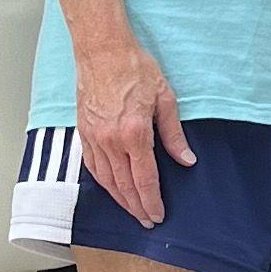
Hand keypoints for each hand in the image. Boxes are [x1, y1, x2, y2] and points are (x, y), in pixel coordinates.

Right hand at [73, 30, 191, 232]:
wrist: (103, 50)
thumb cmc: (135, 68)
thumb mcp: (166, 99)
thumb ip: (174, 134)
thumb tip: (186, 160)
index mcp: (135, 134)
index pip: (144, 179)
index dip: (152, 201)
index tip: (157, 215)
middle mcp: (111, 140)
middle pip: (124, 185)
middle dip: (137, 207)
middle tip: (146, 221)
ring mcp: (95, 137)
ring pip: (106, 180)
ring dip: (120, 199)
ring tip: (132, 211)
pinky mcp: (84, 131)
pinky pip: (92, 165)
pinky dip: (102, 182)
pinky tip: (111, 188)